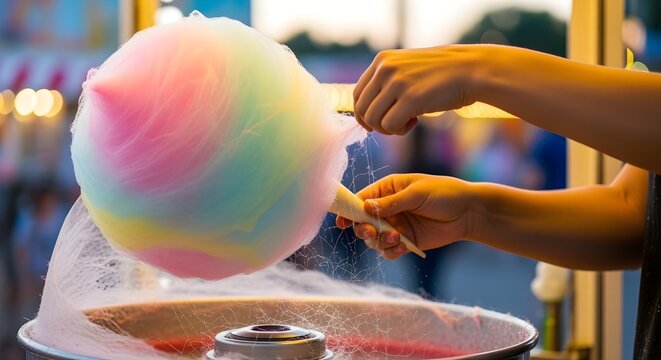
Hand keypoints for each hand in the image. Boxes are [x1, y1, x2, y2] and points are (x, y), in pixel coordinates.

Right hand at [336, 174, 476, 259]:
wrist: (469, 212)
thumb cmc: (444, 193)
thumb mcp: (417, 193)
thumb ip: (391, 202)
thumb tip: (365, 206)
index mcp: (387, 190)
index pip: (361, 199)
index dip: (350, 210)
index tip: (342, 221)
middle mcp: (387, 209)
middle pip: (363, 222)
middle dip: (363, 229)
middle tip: (369, 231)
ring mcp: (396, 226)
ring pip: (374, 239)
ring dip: (380, 241)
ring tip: (396, 238)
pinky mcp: (406, 241)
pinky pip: (389, 250)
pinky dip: (391, 251)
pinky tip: (403, 246)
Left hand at [353, 45, 484, 134]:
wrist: (471, 70)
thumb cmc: (440, 74)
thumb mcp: (407, 69)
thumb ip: (386, 83)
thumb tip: (365, 112)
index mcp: (382, 60)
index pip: (357, 94)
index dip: (363, 114)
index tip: (376, 124)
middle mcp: (385, 69)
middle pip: (362, 109)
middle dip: (376, 124)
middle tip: (395, 125)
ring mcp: (397, 83)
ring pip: (373, 119)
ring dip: (388, 129)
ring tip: (407, 123)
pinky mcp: (410, 98)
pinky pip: (390, 125)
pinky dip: (400, 130)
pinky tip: (414, 122)